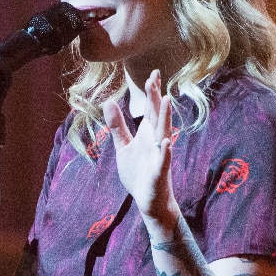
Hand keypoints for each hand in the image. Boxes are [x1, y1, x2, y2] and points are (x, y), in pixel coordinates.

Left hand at [103, 70, 180, 227]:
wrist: (149, 201)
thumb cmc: (138, 173)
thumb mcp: (124, 147)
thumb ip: (117, 126)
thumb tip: (108, 102)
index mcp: (147, 134)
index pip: (150, 110)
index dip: (151, 93)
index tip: (152, 74)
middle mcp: (155, 142)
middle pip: (157, 116)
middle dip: (156, 98)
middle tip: (155, 78)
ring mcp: (159, 156)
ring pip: (163, 134)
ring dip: (165, 118)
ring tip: (167, 100)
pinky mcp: (159, 173)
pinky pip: (163, 161)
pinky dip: (164, 151)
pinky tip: (165, 142)